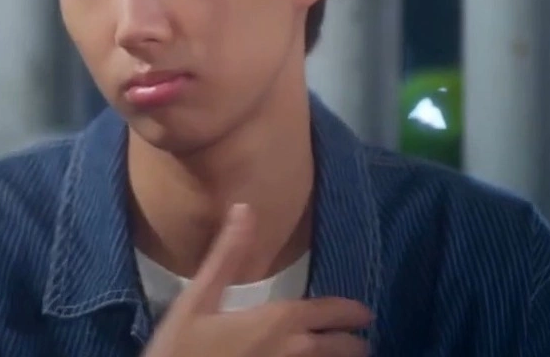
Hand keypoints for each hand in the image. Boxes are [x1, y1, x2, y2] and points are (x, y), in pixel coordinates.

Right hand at [143, 204, 372, 356]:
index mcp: (277, 322)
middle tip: (363, 342)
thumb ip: (226, 256)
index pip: (325, 313)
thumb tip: (245, 208)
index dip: (349, 313)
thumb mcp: (198, 299)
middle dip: (351, 344)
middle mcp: (291, 353)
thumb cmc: (182, 347)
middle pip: (335, 350)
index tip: (366, 314)